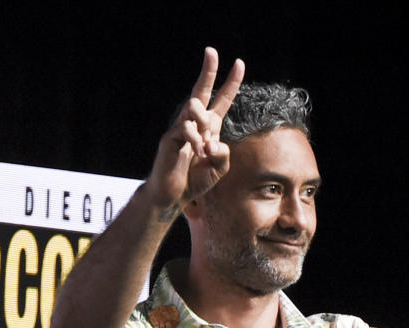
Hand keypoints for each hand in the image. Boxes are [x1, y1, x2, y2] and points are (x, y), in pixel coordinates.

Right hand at [145, 47, 244, 209]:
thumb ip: (224, 155)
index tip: (239, 63)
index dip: (231, 83)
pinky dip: (195, 141)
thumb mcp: (219, 169)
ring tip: (205, 147)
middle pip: (201, 91)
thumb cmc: (195, 181)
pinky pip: (185, 128)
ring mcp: (180, 128)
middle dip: (208, 70)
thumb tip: (215, 141)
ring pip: (194, 107)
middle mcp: (194, 124)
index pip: (221, 101)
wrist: (173, 195)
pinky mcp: (169, 137)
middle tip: (211, 51)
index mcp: (209, 129)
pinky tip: (197, 153)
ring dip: (204, 123)